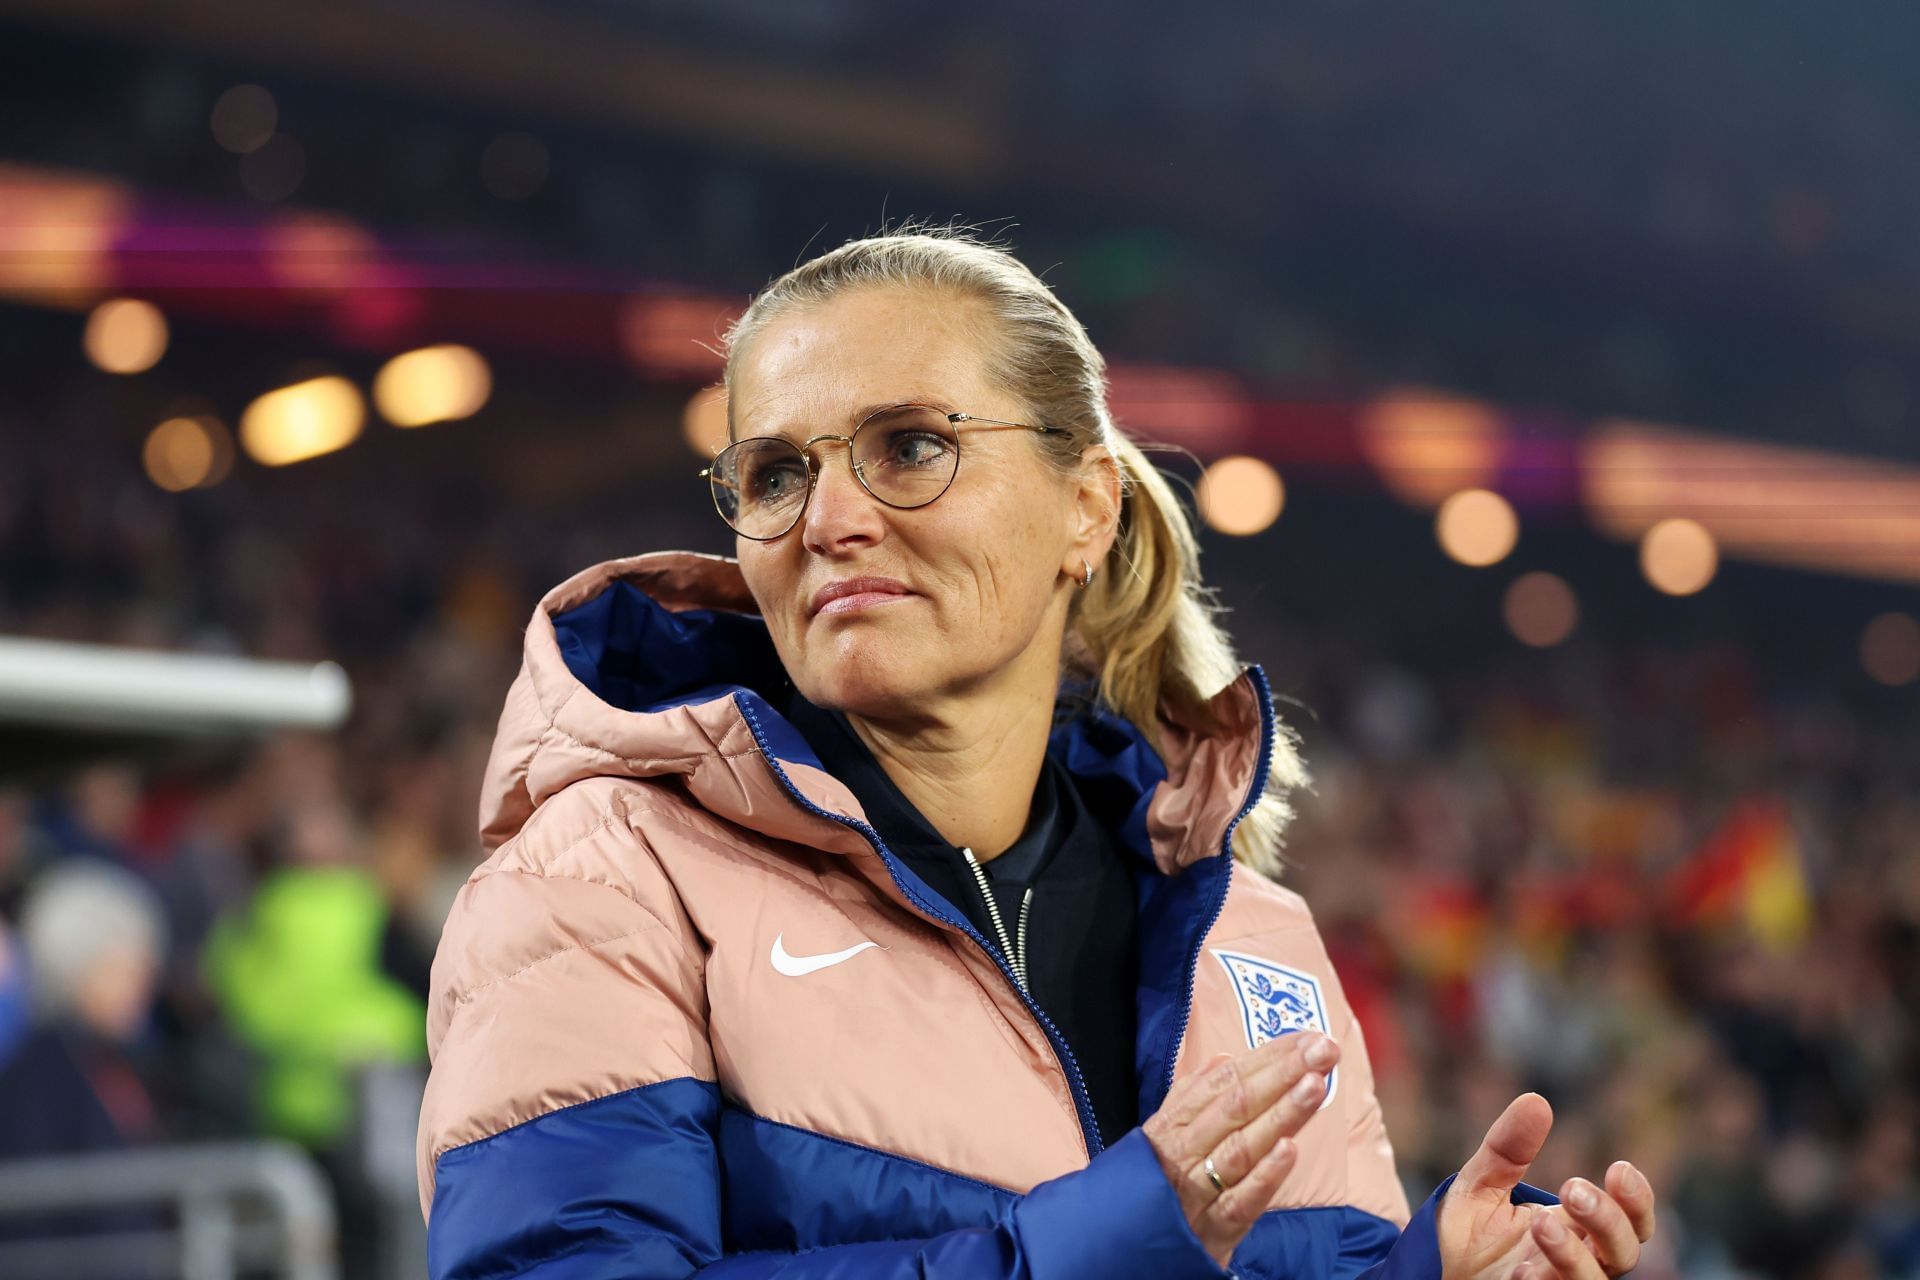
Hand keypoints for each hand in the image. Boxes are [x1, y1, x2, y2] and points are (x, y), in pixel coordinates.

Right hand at [1142, 1031, 1339, 1268]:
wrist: (1117, 1254)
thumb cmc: (1146, 1188)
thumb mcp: (1159, 1137)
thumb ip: (1191, 1097)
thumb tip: (1225, 1058)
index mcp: (1173, 1124)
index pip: (1226, 1080)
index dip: (1269, 1057)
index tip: (1310, 1038)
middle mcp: (1183, 1151)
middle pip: (1237, 1105)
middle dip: (1283, 1073)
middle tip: (1324, 1049)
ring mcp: (1196, 1192)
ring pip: (1241, 1147)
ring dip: (1279, 1114)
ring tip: (1315, 1084)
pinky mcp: (1209, 1234)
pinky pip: (1239, 1203)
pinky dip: (1264, 1177)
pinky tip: (1290, 1150)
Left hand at [1438, 1094, 1657, 1279]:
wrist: (1431, 1268)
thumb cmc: (1466, 1229)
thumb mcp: (1482, 1181)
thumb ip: (1508, 1147)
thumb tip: (1536, 1100)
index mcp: (1578, 1228)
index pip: (1631, 1221)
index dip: (1636, 1200)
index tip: (1619, 1169)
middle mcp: (1577, 1262)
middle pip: (1622, 1252)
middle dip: (1607, 1220)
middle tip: (1572, 1189)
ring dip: (1573, 1255)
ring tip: (1542, 1222)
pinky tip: (1521, 1273)